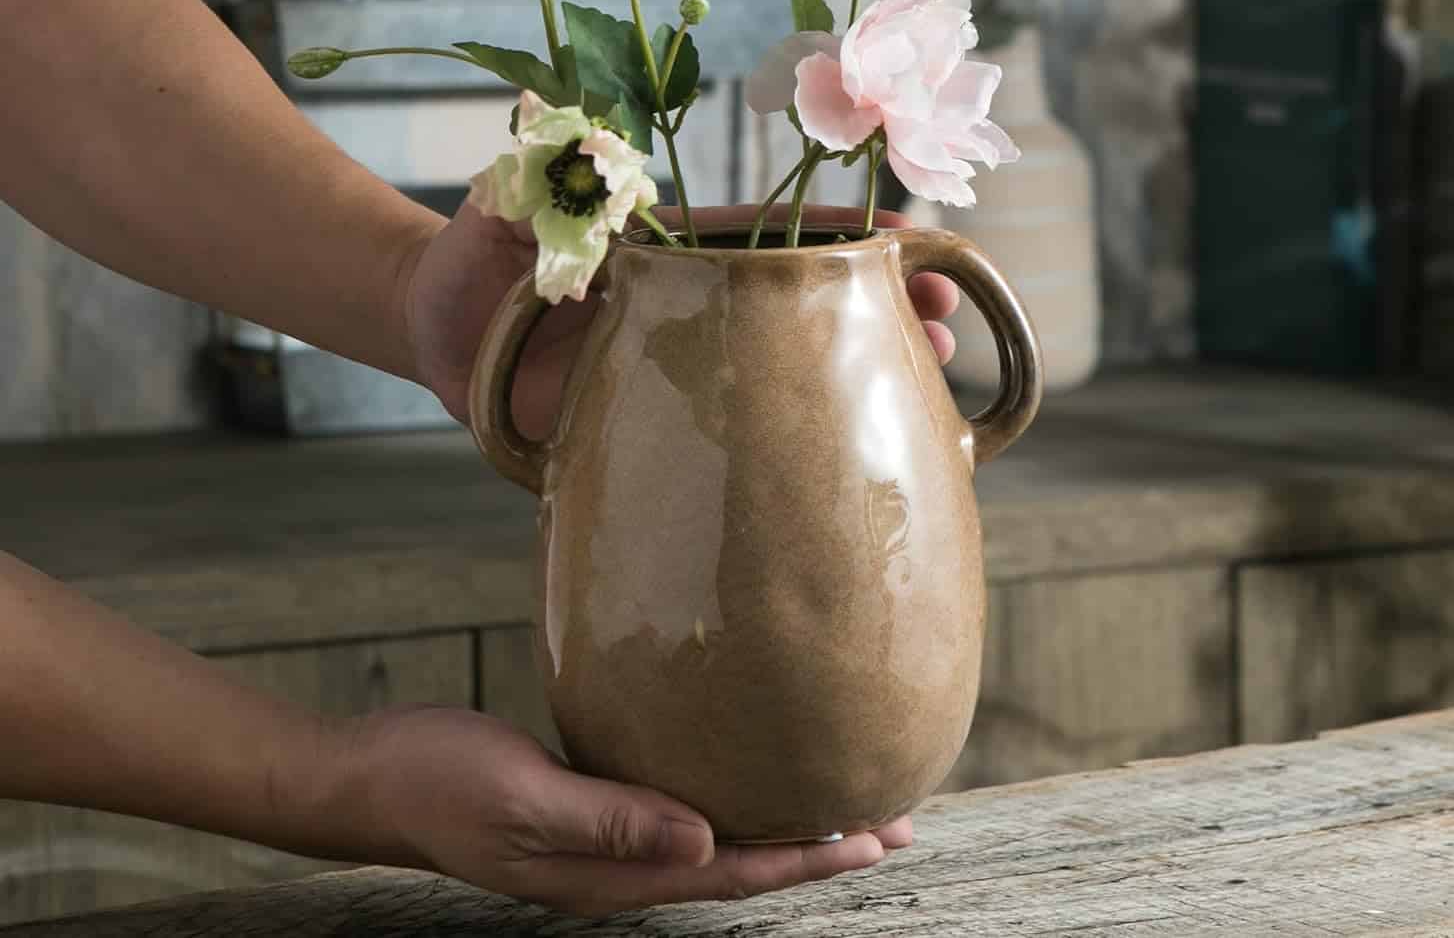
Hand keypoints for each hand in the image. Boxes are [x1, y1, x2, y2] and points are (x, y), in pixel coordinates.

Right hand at [329, 706, 911, 917]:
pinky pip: (673, 805)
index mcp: (606, 878)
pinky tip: (738, 765)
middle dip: (814, 845)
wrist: (371, 774)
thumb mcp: (521, 798)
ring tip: (837, 798)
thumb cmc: (437, 780)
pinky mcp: (587, 803)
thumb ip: (611, 823)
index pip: (729, 875)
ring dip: (777, 821)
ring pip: (712, 836)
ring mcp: (601, 840)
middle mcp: (615, 868)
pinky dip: (724, 792)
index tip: (873, 837)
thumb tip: (706, 847)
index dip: (803, 858)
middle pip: (736, 863)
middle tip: (891, 820)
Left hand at [404, 203, 959, 427]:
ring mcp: (679, 362)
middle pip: (798, 297)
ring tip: (930, 371)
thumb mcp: (509, 196)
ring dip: (857, 361)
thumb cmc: (475, 251)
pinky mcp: (654, 419)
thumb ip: (536, 161)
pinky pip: (732, 428)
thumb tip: (545, 104)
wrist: (434, 329)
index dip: (834, 232)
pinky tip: (849, 448)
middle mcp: (689, 302)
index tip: (906, 232)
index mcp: (669, 245)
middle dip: (876, 295)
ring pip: (784, 360)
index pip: (765, 235)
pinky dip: (794, 434)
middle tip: (945, 310)